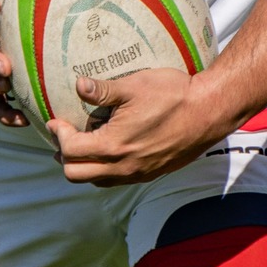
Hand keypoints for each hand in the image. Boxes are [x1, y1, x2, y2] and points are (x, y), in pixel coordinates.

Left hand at [51, 68, 231, 183]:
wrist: (210, 112)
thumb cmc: (173, 95)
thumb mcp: (134, 86)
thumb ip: (102, 90)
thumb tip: (78, 85)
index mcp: (114, 146)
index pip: (70, 151)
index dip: (59, 134)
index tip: (57, 121)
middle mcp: (123, 167)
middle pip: (75, 174)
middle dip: (64, 155)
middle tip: (65, 135)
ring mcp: (137, 174)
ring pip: (95, 181)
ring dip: (83, 165)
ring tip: (84, 143)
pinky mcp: (150, 174)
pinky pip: (115, 180)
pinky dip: (102, 169)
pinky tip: (108, 148)